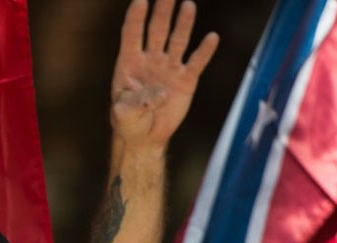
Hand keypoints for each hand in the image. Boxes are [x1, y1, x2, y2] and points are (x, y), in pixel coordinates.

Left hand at [111, 0, 218, 147]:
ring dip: (183, 24)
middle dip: (162, 11)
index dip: (136, 18)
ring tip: (188, 5)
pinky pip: (196, 62)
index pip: (132, 35)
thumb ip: (137, 102)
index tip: (140, 0)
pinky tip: (212, 37)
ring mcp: (169, 67)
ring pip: (177, 40)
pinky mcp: (186, 79)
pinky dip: (204, 51)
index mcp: (129, 63)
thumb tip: (161, 93)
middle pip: (157, 30)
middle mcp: (150, 60)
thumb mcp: (124, 114)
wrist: (145, 136)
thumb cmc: (128, 121)